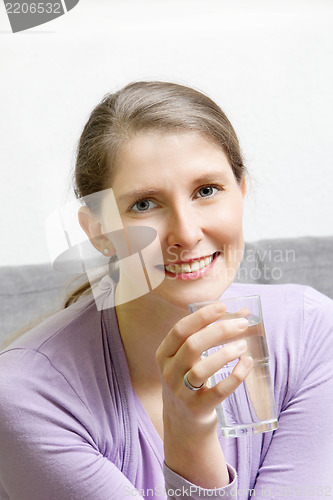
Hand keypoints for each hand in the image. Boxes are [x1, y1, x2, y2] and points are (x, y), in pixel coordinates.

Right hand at [155, 301, 252, 433]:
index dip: (201, 317)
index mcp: (164, 354)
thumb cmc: (190, 380)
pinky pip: (218, 392)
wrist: (182, 423)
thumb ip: (212, 335)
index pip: (180, 330)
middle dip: (219, 331)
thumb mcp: (190, 358)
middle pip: (192, 345)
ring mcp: (181, 393)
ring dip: (225, 353)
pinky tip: (247, 364)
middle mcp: (168, 372)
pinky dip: (235, 377)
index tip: (222, 306)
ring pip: (202, 369)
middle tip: (242, 324)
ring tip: (243, 345)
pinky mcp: (197, 409)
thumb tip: (244, 312)